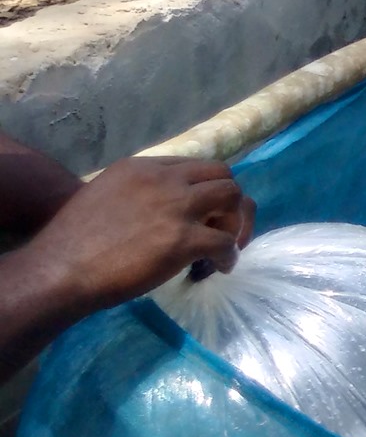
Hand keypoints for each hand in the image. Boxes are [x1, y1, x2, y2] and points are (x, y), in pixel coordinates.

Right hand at [23, 157, 253, 314]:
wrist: (59, 269)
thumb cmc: (73, 242)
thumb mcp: (105, 196)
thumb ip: (138, 194)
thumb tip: (163, 211)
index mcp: (141, 167)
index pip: (194, 166)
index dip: (205, 191)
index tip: (203, 214)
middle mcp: (163, 179)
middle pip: (223, 175)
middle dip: (229, 202)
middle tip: (222, 230)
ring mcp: (175, 207)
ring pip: (234, 198)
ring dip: (235, 224)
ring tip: (223, 247)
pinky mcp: (183, 239)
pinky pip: (226, 242)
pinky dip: (230, 256)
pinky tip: (219, 268)